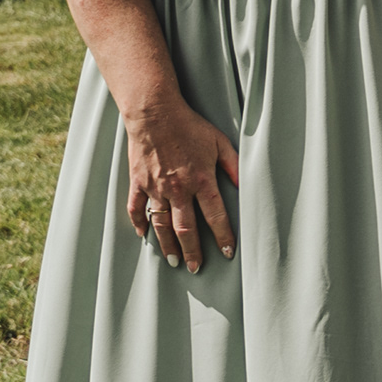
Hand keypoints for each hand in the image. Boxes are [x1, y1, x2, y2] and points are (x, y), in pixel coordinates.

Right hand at [119, 93, 241, 272]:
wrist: (154, 113)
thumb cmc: (190, 126)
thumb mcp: (220, 142)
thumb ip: (234, 166)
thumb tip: (245, 186)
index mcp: (202, 180)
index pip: (216, 216)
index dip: (223, 236)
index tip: (228, 253)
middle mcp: (178, 189)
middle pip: (186, 228)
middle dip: (193, 251)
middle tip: (196, 268)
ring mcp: (156, 187)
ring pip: (161, 224)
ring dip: (168, 245)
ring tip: (174, 261)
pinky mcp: (138, 182)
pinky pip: (136, 209)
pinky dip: (139, 224)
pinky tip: (143, 236)